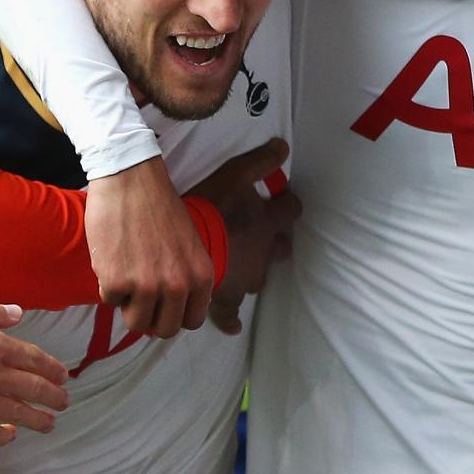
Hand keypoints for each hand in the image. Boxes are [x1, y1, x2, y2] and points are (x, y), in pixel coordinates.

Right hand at [0, 292, 68, 445]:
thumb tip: (18, 314)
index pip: (35, 360)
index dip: (53, 369)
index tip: (63, 375)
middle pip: (34, 389)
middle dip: (54, 396)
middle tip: (64, 402)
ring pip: (18, 414)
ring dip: (38, 420)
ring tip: (49, 424)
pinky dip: (4, 435)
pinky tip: (10, 435)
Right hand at [86, 155, 211, 338]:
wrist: (129, 178)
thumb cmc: (157, 207)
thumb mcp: (189, 245)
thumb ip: (186, 277)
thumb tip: (172, 308)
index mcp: (201, 276)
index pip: (191, 322)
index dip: (174, 314)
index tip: (162, 304)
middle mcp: (178, 286)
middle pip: (164, 330)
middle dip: (150, 317)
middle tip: (139, 297)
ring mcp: (147, 286)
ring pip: (135, 323)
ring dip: (127, 304)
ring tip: (125, 275)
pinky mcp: (116, 283)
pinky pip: (109, 301)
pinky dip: (106, 285)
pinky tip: (111, 258)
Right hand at [184, 138, 296, 334]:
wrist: (182, 245)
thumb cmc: (208, 208)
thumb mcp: (234, 175)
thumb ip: (260, 161)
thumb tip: (283, 146)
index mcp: (267, 224)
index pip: (290, 210)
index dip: (289, 205)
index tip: (283, 201)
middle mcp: (263, 254)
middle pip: (280, 249)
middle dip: (274, 243)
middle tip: (262, 237)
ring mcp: (245, 279)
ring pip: (258, 279)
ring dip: (252, 273)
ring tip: (240, 268)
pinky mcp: (224, 298)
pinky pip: (230, 315)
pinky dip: (231, 320)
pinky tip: (233, 326)